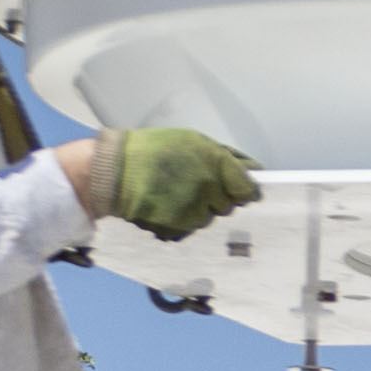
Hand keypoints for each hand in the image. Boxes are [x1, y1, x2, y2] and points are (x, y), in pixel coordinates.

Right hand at [69, 123, 258, 237]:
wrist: (116, 173)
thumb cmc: (154, 151)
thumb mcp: (194, 141)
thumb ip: (226, 157)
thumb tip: (253, 169)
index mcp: (215, 165)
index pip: (248, 189)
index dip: (244, 188)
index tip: (237, 186)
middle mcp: (209, 190)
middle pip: (228, 205)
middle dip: (218, 195)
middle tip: (195, 182)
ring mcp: (194, 212)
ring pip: (209, 217)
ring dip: (200, 207)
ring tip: (177, 191)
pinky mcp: (179, 228)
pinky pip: (191, 226)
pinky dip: (183, 218)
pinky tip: (168, 203)